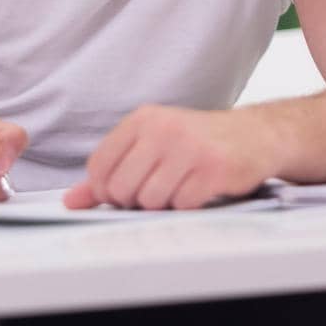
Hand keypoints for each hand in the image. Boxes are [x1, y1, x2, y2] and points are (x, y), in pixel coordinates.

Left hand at [64, 105, 274, 210]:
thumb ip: (110, 171)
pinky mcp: (214, 168)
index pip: (99, 167)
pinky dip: (188, 205)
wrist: (254, 135)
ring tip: (179, 188)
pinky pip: (182, 205)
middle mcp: (163, 129)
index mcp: (142, 119)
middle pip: (121, 188)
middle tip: (156, 191)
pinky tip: (199, 190)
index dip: (105, 191)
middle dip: (135, 201)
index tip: (122, 193)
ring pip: (151, 200)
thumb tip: (72, 201)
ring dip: (163, 205)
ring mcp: (189, 148)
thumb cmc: (196, 142)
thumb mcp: (151, 145)